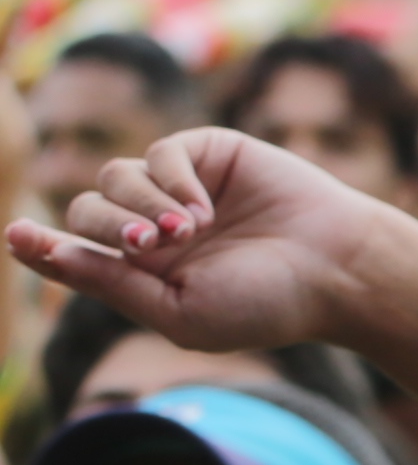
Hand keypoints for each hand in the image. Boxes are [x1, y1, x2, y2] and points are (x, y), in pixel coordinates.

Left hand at [5, 127, 412, 358]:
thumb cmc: (269, 303)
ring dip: (141, 205)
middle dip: (108, 227)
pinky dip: (173, 179)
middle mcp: (154, 228)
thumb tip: (44, 251)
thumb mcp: (179, 311)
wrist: (338, 268)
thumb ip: (110, 283)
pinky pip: (159, 152)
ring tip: (186, 231)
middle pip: (86, 210)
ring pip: (114, 176)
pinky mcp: (205, 154)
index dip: (40, 245)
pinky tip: (203, 209)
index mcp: (146, 274)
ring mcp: (178, 188)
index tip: (16, 236)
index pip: (73, 252)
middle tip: (151, 248)